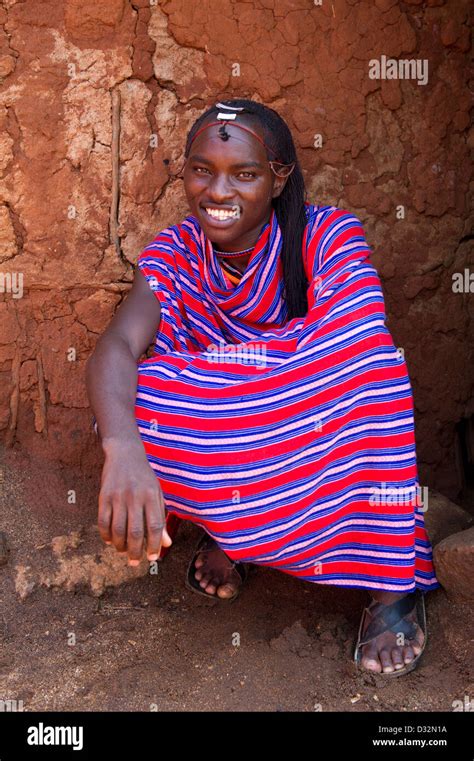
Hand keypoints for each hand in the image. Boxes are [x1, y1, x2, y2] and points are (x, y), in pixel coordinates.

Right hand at [97, 438, 171, 563]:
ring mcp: (118, 496)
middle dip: (135, 551)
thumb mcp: (157, 495)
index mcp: (152, 496)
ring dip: (120, 546)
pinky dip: (106, 535)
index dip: (154, 544)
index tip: (153, 557)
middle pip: (135, 532)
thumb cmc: (145, 478)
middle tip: (135, 562)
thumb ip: (161, 519)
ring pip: (118, 530)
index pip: (155, 526)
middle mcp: (135, 497)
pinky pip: (103, 521)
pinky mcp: (104, 496)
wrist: (125, 454)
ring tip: (123, 552)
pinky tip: (110, 541)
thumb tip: (167, 543)